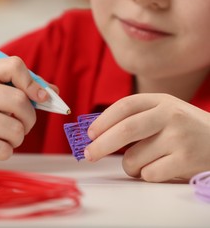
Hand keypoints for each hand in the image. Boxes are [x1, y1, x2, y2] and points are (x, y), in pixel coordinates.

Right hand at [0, 56, 49, 166]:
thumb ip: (24, 89)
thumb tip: (54, 92)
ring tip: (5, 136)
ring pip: (15, 129)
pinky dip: (7, 151)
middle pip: (19, 100)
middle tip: (23, 124)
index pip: (13, 65)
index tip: (41, 98)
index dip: (33, 83)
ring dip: (18, 137)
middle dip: (30, 118)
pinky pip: (4, 149)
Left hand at [85, 93, 209, 181]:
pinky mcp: (186, 160)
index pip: (125, 106)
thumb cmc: (187, 130)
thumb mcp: (166, 113)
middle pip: (125, 131)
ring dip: (130, 166)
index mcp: (162, 101)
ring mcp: (179, 137)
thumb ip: (138, 117)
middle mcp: (171, 115)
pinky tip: (162, 169)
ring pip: (134, 158)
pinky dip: (147, 175)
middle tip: (89, 154)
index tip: (90, 134)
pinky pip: (149, 174)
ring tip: (144, 163)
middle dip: (101, 145)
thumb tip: (98, 133)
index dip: (103, 120)